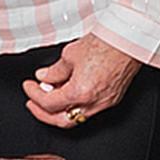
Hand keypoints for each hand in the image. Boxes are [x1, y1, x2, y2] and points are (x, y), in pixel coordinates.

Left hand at [21, 32, 139, 130]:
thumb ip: (54, 70)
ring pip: (76, 118)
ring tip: (50, 94)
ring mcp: (105, 103)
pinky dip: (75, 105)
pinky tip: (69, 92)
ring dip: (60, 110)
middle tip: (33, 102)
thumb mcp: (71, 54)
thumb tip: (44, 77)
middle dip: (43, 113)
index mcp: (80, 92)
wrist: (130, 38)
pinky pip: (89, 110)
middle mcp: (93, 102)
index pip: (48, 103)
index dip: (34, 95)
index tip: (29, 86)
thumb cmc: (106, 42)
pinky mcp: (112, 99)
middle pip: (61, 121)